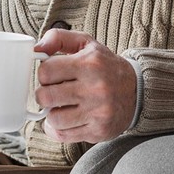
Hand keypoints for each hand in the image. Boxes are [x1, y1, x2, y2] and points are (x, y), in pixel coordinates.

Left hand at [33, 29, 136, 143]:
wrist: (137, 90)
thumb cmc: (106, 66)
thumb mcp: (87, 44)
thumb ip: (59, 39)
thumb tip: (36, 48)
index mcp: (91, 63)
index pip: (46, 71)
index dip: (45, 74)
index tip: (53, 75)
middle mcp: (95, 88)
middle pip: (45, 97)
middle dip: (45, 94)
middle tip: (56, 92)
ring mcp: (97, 111)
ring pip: (53, 118)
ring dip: (53, 113)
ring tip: (64, 105)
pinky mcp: (98, 130)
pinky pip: (63, 134)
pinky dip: (60, 128)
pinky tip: (69, 118)